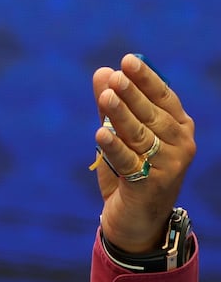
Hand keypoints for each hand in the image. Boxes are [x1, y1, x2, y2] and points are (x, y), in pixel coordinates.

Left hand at [92, 54, 195, 252]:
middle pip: (152, 114)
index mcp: (179, 127)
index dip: (146, 79)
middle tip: (115, 76)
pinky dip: (114, 147)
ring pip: (140, 135)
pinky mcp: (151, 184)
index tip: (127, 61)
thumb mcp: (120, 136)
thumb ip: (111, 106)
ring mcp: (170, 165)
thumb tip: (103, 72)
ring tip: (106, 97)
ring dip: (122, 116)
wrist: (135, 220)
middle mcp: (181, 144)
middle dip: (132, 94)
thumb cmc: (131, 172)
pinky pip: (129, 161)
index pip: (164, 97)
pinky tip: (100, 133)